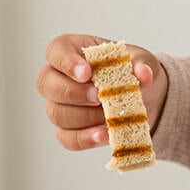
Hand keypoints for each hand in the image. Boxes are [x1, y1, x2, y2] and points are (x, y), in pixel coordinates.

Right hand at [36, 34, 168, 153]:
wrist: (144, 98)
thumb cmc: (132, 71)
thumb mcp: (142, 61)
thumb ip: (142, 63)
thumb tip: (144, 74)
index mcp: (73, 50)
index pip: (56, 50)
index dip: (66, 62)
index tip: (86, 73)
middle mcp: (59, 76)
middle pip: (46, 84)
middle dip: (72, 93)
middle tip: (98, 97)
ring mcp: (60, 104)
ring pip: (56, 113)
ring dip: (83, 117)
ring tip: (109, 116)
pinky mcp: (68, 129)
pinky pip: (67, 137)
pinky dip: (85, 138)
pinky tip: (104, 135)